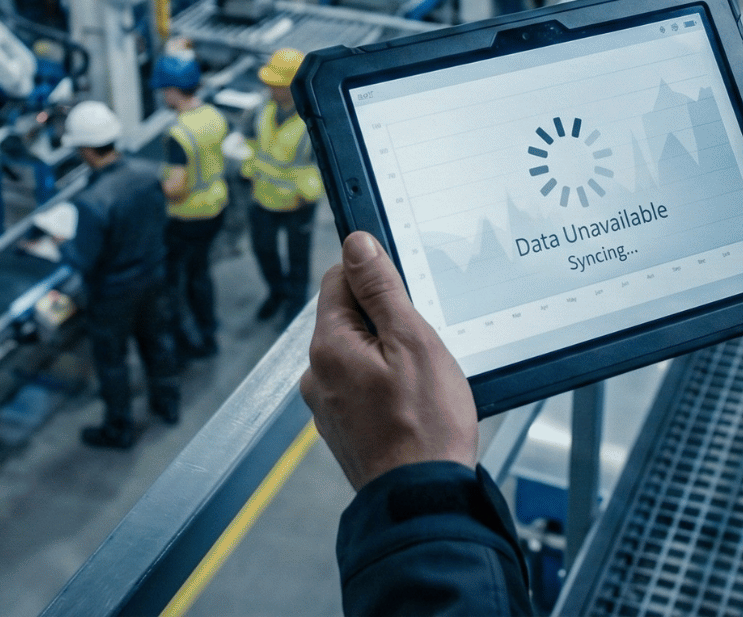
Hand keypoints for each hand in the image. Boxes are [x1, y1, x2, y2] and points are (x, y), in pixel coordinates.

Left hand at [301, 232, 478, 490]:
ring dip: (388, 356)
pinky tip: (412, 405)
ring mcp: (328, 405)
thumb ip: (380, 289)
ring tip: (422, 381)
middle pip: (348, 317)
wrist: (421, 498)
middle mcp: (318, 374)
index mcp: (328, 346)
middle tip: (423, 344)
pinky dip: (386, 387)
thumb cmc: (424, 426)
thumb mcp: (411, 341)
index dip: (375, 276)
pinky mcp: (344, 428)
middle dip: (386, 320)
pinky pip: (362, 387)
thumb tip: (356, 243)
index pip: (339, 279)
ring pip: (358, 354)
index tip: (406, 289)